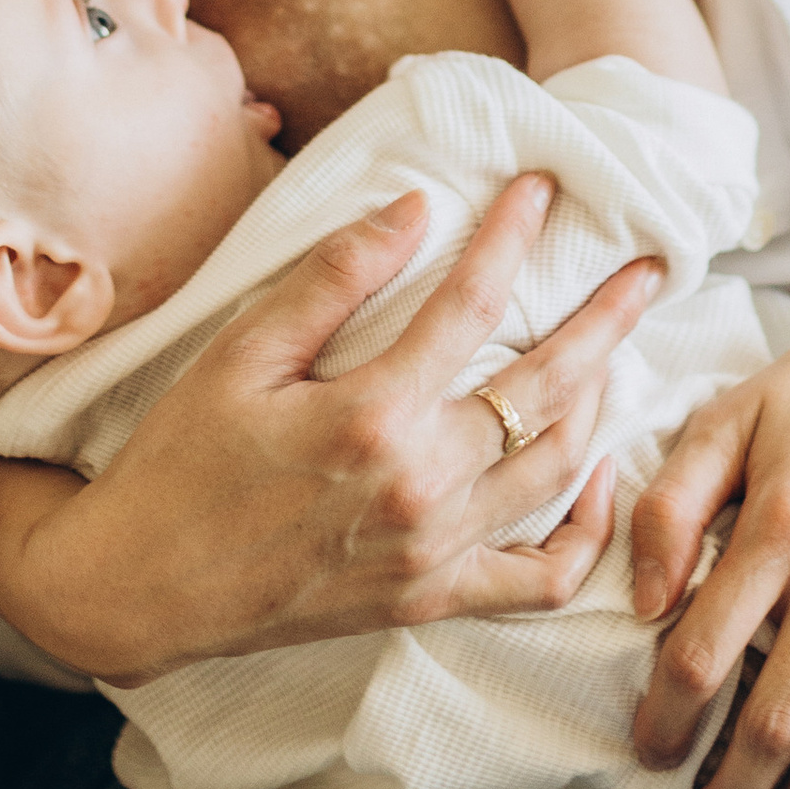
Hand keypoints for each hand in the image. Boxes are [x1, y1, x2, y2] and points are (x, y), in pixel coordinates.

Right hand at [0, 172, 665, 683]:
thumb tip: (415, 208)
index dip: (512, 237)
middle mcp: (421, 488)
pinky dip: (587, 531)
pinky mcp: (432, 601)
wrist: (139, 588)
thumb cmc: (180, 461)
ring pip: (559, 471)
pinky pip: (540, 578)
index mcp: (371, 416)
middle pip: (546, 387)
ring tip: (625, 348)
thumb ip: (332, 280)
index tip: (542, 187)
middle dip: (606, 318)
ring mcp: (434, 553)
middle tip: (650, 267)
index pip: (472, 305)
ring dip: (604, 401)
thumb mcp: (240, 355)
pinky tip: (600, 475)